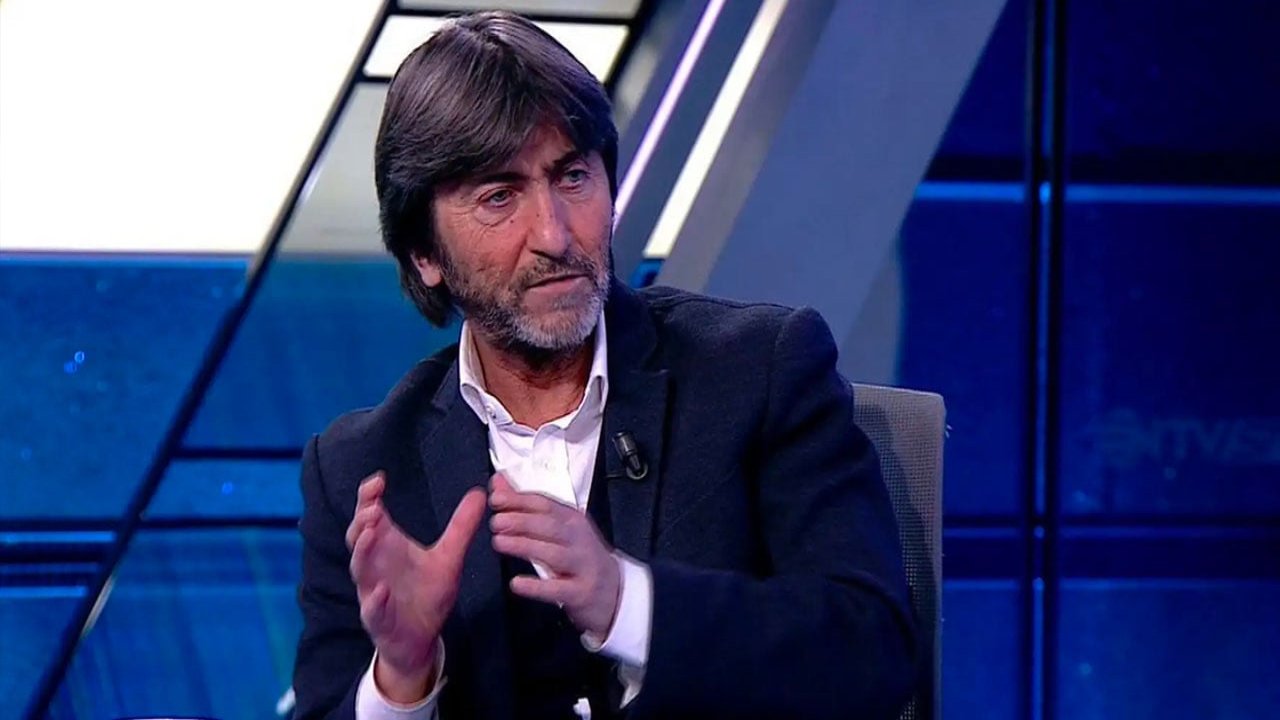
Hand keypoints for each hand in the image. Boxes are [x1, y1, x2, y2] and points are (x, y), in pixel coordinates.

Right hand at [346, 472, 485, 702]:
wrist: (422, 637)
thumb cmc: (428, 594)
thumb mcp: (449, 556)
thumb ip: (461, 526)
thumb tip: (479, 493)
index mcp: (388, 545)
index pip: (372, 515)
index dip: (370, 497)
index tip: (379, 480)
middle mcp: (376, 564)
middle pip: (359, 536)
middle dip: (362, 520)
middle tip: (373, 506)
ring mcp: (373, 590)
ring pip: (359, 568)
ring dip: (363, 551)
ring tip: (371, 533)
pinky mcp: (379, 618)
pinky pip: (372, 608)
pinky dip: (374, 599)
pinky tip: (381, 589)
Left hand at [488, 473, 621, 637]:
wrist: (614, 591)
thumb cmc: (580, 556)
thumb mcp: (558, 528)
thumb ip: (525, 506)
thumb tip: (499, 483)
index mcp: (571, 520)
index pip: (545, 505)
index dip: (520, 501)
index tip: (496, 499)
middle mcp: (578, 540)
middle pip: (550, 526)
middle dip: (521, 521)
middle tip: (497, 521)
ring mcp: (582, 566)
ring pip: (553, 554)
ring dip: (525, 546)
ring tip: (500, 542)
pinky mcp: (581, 592)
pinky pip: (557, 589)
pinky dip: (536, 587)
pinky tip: (517, 583)